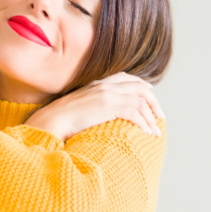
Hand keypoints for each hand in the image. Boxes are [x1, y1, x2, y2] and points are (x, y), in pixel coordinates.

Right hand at [24, 72, 164, 140]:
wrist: (50, 122)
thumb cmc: (59, 120)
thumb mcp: (77, 107)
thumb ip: (91, 105)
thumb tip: (98, 116)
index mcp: (97, 83)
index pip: (126, 78)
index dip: (142, 86)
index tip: (150, 98)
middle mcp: (104, 85)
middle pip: (140, 87)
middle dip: (154, 102)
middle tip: (160, 117)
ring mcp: (106, 94)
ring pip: (140, 101)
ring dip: (151, 117)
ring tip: (155, 131)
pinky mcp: (108, 105)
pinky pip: (135, 112)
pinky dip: (144, 123)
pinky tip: (147, 133)